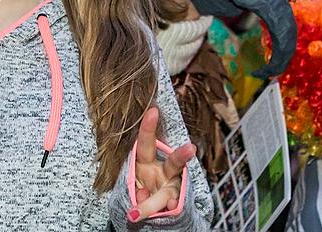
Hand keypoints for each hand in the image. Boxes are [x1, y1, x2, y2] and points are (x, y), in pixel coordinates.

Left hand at [129, 107, 195, 222]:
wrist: (149, 209)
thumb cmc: (137, 189)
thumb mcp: (130, 186)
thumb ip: (134, 191)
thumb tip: (142, 195)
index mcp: (145, 162)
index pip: (146, 143)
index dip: (149, 127)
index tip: (153, 111)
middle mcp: (162, 172)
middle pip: (174, 162)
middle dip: (182, 155)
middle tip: (191, 148)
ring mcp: (171, 188)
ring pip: (167, 193)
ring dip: (154, 202)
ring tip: (147, 211)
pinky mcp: (175, 204)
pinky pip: (171, 207)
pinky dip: (167, 210)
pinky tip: (168, 209)